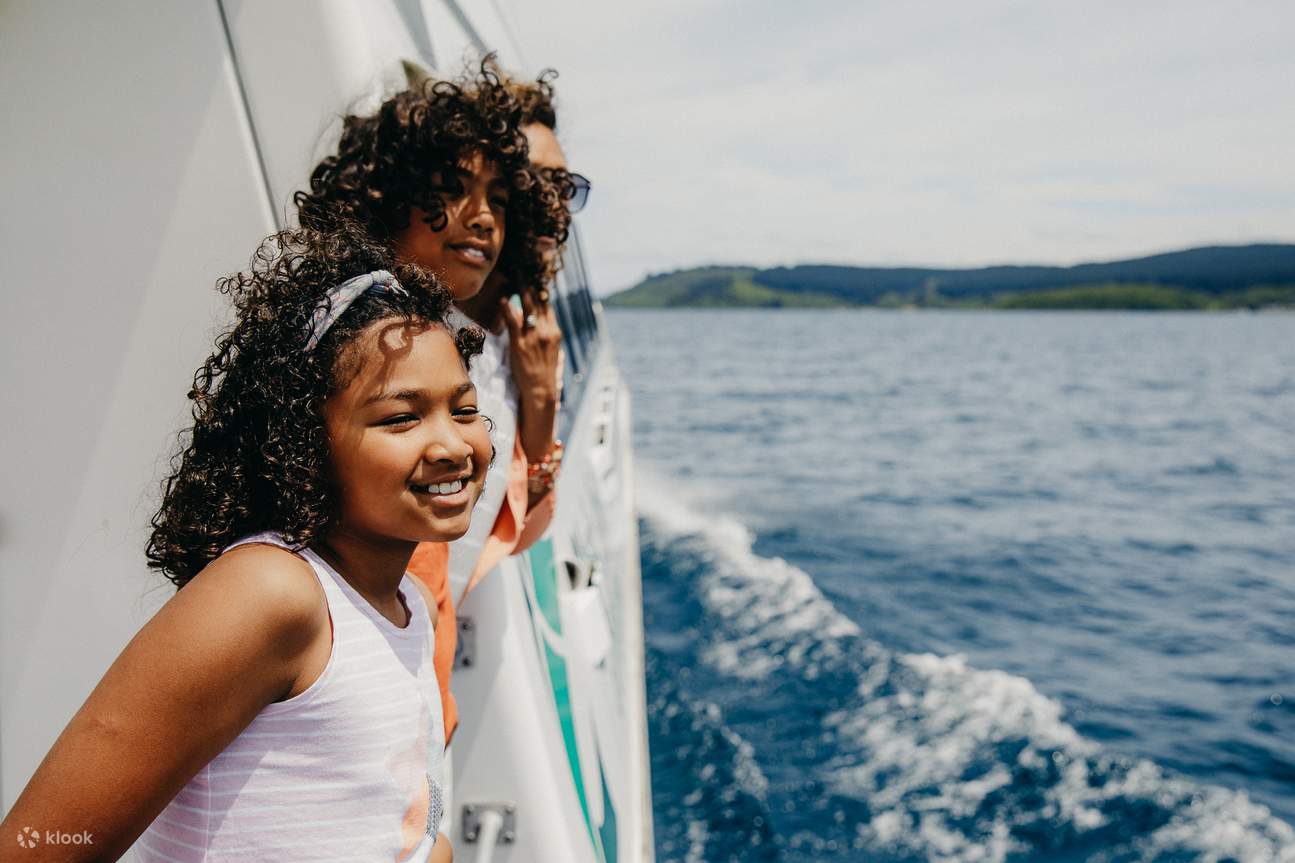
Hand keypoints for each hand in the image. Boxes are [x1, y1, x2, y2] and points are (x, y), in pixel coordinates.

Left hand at [499, 290, 560, 467]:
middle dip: (531, 286)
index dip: (541, 291)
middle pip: (539, 302)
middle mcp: (546, 331)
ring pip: (529, 308)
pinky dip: (508, 310)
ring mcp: (534, 337)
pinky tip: (504, 300)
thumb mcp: (549, 351)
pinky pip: (514, 322)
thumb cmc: (543, 372)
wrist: (541, 390)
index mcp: (554, 332)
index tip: (535, 279)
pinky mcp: (521, 344)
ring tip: (515, 279)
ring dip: (521, 292)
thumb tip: (534, 319)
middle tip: (523, 272)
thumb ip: (543, 333)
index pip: (548, 305)